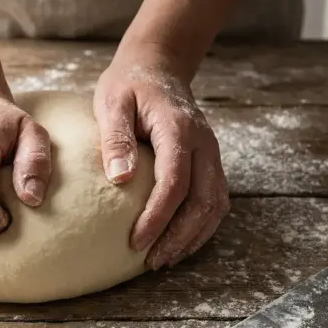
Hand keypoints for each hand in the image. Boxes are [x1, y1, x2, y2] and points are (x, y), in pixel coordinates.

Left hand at [94, 57, 229, 269]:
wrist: (157, 66)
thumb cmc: (128, 85)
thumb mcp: (112, 102)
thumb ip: (116, 138)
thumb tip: (119, 179)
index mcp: (179, 129)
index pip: (175, 182)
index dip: (158, 216)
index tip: (137, 242)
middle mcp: (203, 144)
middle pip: (202, 200)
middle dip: (178, 236)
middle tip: (152, 261)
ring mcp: (211, 153)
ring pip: (215, 205)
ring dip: (193, 237)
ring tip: (164, 259)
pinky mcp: (209, 162)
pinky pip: (214, 200)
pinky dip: (201, 226)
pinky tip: (179, 242)